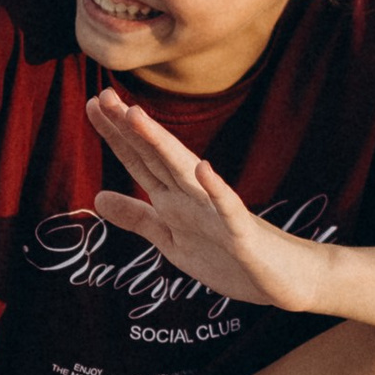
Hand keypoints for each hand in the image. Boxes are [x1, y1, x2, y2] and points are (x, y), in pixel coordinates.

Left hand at [86, 87, 333, 313]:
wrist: (281, 279)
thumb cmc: (228, 257)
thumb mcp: (171, 240)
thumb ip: (138, 218)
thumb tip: (97, 197)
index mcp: (174, 200)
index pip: (140, 161)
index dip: (116, 135)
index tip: (92, 104)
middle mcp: (193, 196)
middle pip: (156, 157)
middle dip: (130, 129)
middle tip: (103, 96)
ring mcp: (217, 212)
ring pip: (184, 173)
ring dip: (160, 144)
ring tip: (136, 116)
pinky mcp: (241, 233)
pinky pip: (228, 208)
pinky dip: (215, 189)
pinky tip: (203, 167)